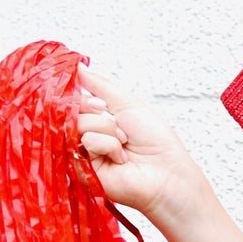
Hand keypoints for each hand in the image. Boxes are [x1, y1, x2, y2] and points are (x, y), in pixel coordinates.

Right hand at [73, 63, 200, 224]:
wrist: (168, 174)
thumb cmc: (156, 142)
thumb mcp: (127, 103)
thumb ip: (99, 84)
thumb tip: (77, 67)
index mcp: (95, 122)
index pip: (74, 101)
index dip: (88, 100)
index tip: (104, 106)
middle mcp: (86, 138)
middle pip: (74, 112)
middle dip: (102, 117)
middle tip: (122, 130)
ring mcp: (83, 155)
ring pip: (80, 125)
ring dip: (109, 132)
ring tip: (124, 146)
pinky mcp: (83, 170)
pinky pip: (87, 142)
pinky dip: (108, 146)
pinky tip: (120, 159)